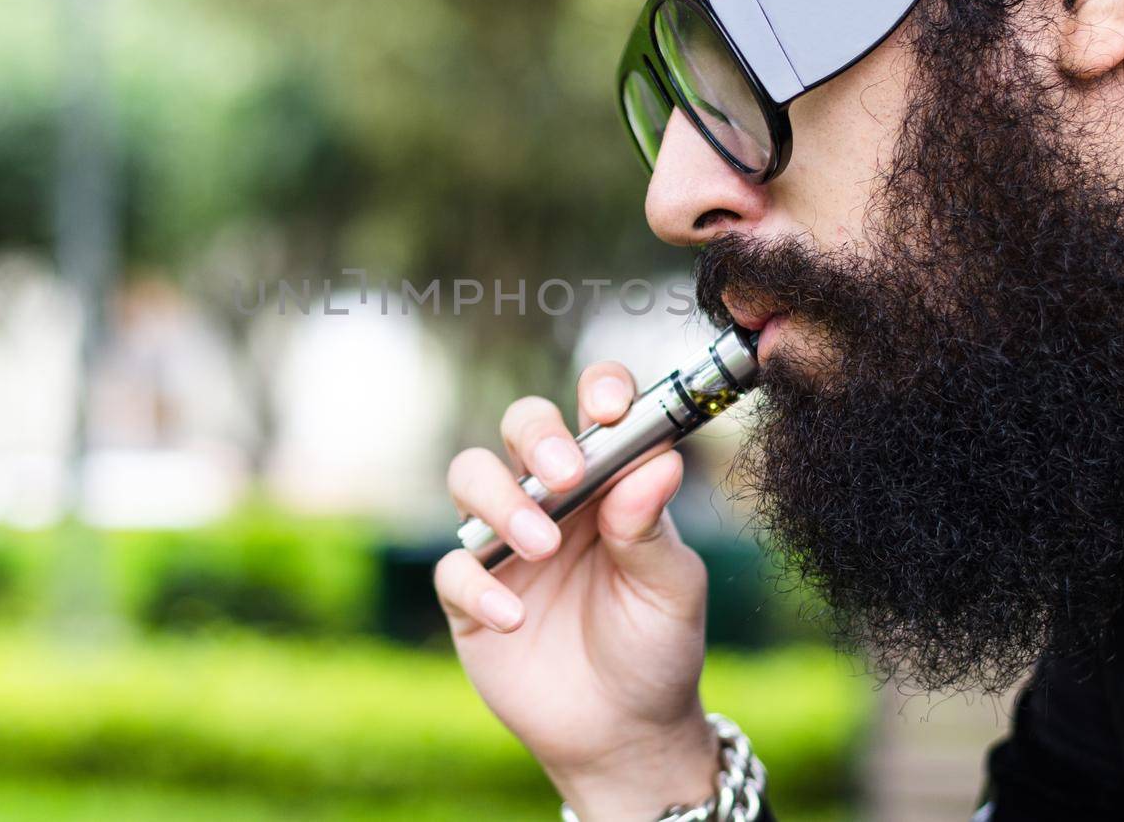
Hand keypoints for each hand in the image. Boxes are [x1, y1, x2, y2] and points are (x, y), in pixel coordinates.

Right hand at [433, 361, 719, 819]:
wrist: (624, 733)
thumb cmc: (656, 647)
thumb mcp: (671, 590)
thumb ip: (653, 529)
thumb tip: (661, 461)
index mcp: (609, 480)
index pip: (597, 410)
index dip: (599, 390)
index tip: (608, 406)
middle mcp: (552, 496)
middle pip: (522, 426)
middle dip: (536, 436)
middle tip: (563, 474)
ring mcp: (505, 541)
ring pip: (472, 476)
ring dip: (502, 501)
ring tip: (543, 548)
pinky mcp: (469, 594)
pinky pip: (453, 569)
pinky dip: (478, 587)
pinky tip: (515, 618)